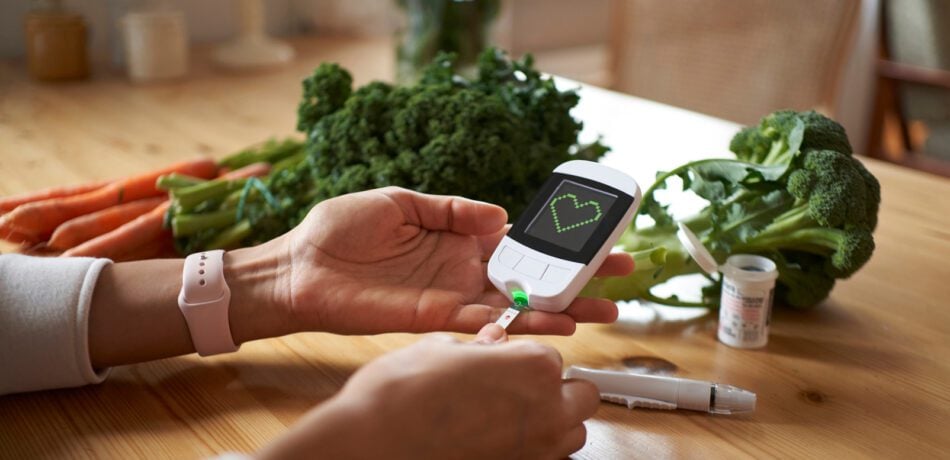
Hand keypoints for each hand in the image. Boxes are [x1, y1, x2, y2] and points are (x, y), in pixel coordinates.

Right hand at [257, 326, 598, 459]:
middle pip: (582, 396)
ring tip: (513, 418)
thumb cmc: (398, 399)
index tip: (510, 362)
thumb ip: (476, 345)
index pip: (553, 355)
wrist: (373, 446)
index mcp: (533, 365)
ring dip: (553, 422)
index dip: (526, 357)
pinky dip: (533, 450)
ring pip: (572, 433)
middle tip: (522, 388)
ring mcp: (536, 451)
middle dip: (558, 390)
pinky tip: (499, 442)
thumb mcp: (438, 350)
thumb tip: (488, 341)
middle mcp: (545, 409)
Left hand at [258, 186, 632, 335]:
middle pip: (532, 273)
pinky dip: (523, 322)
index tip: (593, 231)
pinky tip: (556, 323)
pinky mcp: (437, 317)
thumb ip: (452, 207)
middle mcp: (463, 267)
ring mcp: (454, 294)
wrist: (300, 266)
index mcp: (457, 235)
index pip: (518, 237)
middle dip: (576, 274)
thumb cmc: (341, 229)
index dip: (555, 237)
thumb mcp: (400, 200)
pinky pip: (489, 321)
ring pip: (520, 303)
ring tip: (605, 306)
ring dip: (563, 305)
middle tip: (621, 272)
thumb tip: (501, 213)